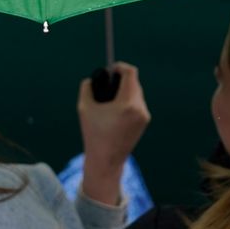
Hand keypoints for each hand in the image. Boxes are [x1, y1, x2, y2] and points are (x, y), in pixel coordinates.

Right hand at [77, 62, 149, 205]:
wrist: (106, 161)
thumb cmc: (93, 134)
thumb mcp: (84, 107)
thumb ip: (87, 87)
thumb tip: (92, 79)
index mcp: (127, 103)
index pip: (130, 73)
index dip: (120, 67)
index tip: (110, 70)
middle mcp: (140, 108)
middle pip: (134, 82)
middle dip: (121, 79)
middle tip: (108, 83)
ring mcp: (144, 116)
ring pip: (136, 93)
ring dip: (125, 90)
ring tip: (111, 98)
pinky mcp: (145, 122)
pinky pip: (138, 103)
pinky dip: (128, 101)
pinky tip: (117, 109)